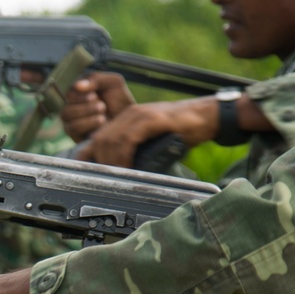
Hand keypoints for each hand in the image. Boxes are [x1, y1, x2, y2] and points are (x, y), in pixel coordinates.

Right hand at [61, 72, 134, 142]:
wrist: (130, 121)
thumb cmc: (120, 101)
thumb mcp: (113, 83)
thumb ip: (96, 78)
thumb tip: (77, 85)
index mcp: (78, 91)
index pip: (69, 89)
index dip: (82, 92)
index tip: (96, 94)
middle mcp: (71, 105)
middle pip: (67, 101)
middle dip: (86, 102)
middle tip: (102, 105)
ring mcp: (70, 120)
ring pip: (66, 114)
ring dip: (87, 111)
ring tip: (102, 112)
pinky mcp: (74, 135)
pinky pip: (73, 128)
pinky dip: (89, 123)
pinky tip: (102, 122)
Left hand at [73, 96, 217, 167]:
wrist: (206, 116)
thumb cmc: (181, 131)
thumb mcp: (152, 140)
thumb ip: (136, 150)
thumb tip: (122, 172)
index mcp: (126, 119)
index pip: (98, 136)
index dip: (88, 155)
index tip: (88, 173)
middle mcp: (129, 115)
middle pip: (100, 139)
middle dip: (98, 161)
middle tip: (104, 179)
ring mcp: (140, 115)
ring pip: (112, 139)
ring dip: (111, 161)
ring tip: (116, 177)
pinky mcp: (152, 119)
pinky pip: (129, 138)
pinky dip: (124, 155)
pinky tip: (127, 167)